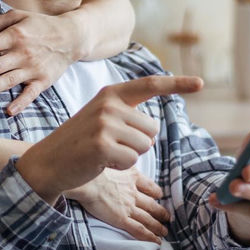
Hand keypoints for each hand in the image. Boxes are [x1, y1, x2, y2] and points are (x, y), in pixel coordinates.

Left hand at [0, 10, 79, 115]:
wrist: (72, 37)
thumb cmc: (41, 25)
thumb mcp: (17, 17)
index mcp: (15, 35)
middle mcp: (22, 53)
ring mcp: (33, 69)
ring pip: (9, 80)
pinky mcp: (43, 81)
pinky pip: (30, 94)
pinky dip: (21, 103)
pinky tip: (9, 111)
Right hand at [16, 75, 203, 205]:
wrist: (48, 161)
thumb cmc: (79, 143)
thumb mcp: (99, 118)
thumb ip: (124, 114)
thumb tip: (152, 127)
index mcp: (111, 94)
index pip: (150, 85)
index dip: (177, 84)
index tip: (201, 83)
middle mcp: (109, 105)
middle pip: (152, 129)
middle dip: (138, 143)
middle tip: (109, 145)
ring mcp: (105, 124)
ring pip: (145, 146)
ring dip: (129, 156)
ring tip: (104, 153)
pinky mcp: (102, 145)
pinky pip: (133, 161)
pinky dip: (121, 166)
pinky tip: (101, 162)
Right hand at [71, 166, 169, 243]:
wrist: (87, 182)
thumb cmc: (93, 170)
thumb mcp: (111, 158)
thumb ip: (119, 160)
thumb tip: (122, 154)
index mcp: (132, 177)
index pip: (149, 186)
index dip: (156, 191)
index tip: (159, 195)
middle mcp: (133, 193)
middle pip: (151, 204)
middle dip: (161, 211)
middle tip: (167, 217)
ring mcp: (128, 207)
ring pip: (148, 218)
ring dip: (158, 226)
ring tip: (164, 231)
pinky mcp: (121, 219)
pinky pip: (139, 229)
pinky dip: (149, 236)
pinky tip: (156, 241)